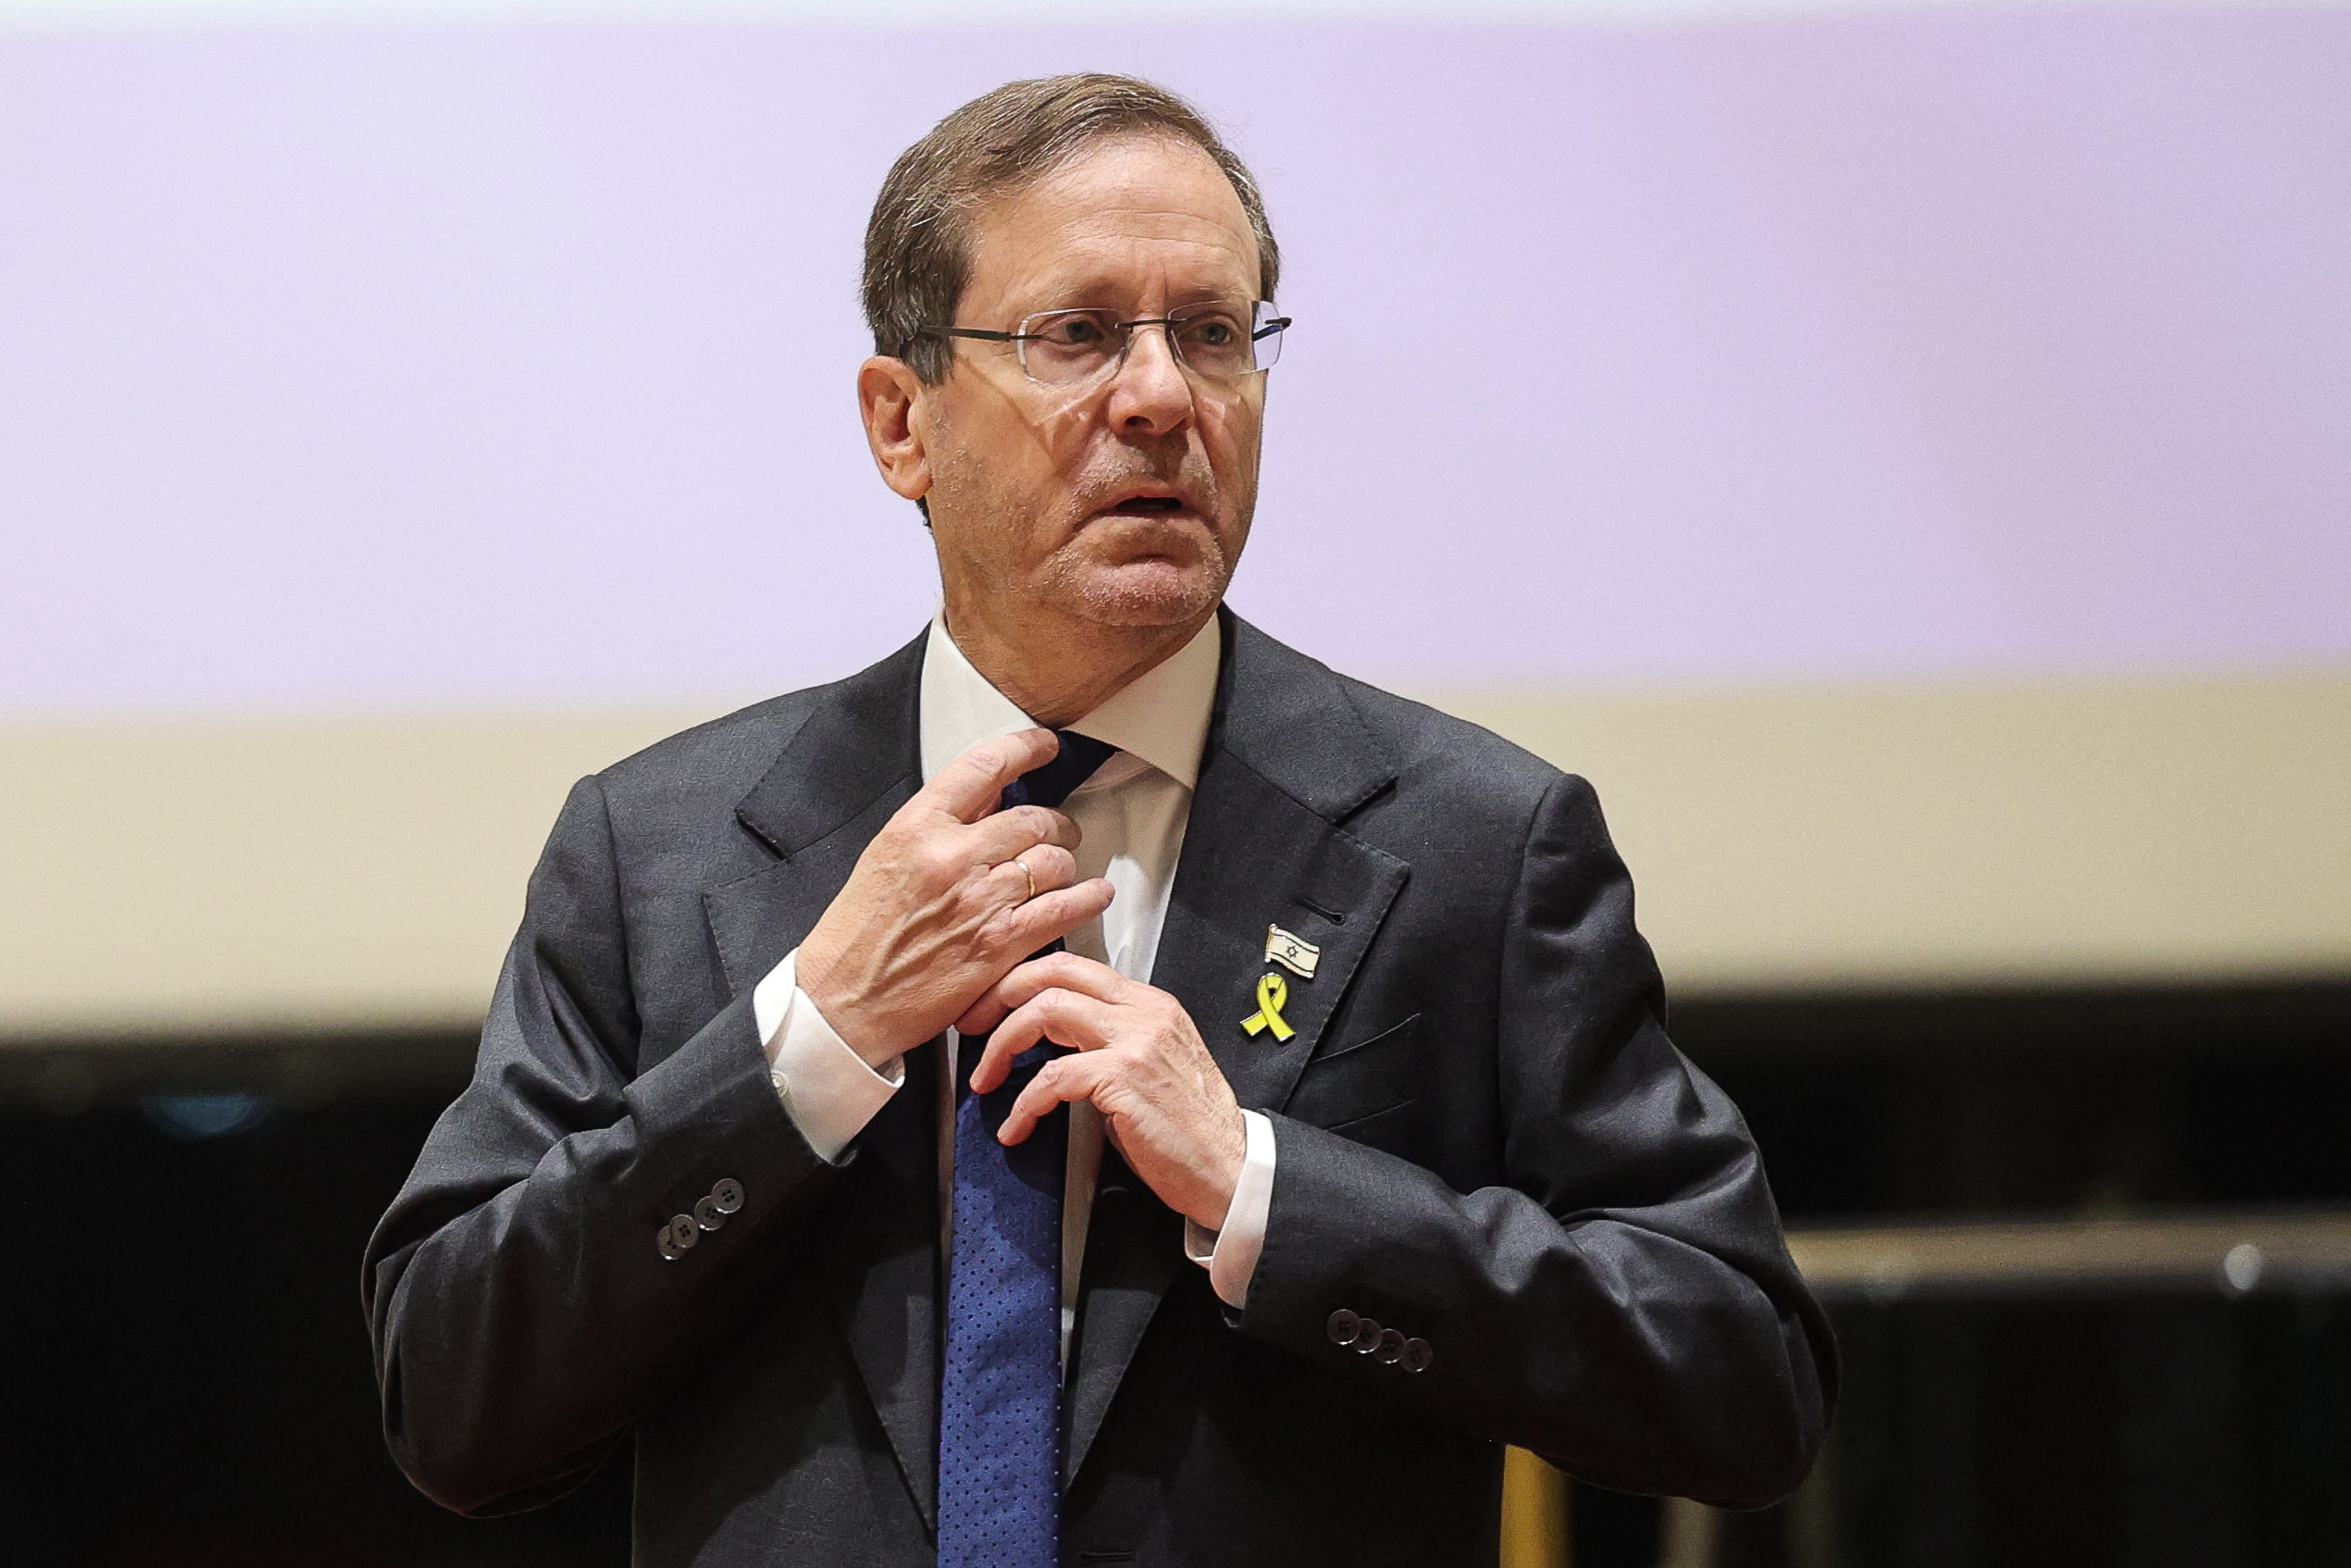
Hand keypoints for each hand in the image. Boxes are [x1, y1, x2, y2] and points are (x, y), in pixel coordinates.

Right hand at [798, 730, 1115, 1066]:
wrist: (845, 1001)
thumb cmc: (858, 936)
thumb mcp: (886, 858)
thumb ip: (938, 824)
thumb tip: (986, 796)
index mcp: (916, 827)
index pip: (984, 767)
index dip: (1025, 749)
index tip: (1043, 747)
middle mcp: (952, 857)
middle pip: (1031, 818)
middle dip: (1054, 824)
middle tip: (1057, 831)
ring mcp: (980, 900)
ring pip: (1053, 861)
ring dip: (1065, 863)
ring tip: (1063, 869)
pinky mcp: (1000, 943)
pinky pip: (1063, 908)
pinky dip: (1087, 898)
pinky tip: (1095, 894)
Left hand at [959, 952, 1247, 1230]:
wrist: (1232, 1168)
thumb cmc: (1190, 1129)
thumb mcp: (1152, 1066)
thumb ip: (1111, 1043)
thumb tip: (1054, 1045)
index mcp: (1150, 1003)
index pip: (1074, 966)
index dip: (1024, 980)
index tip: (994, 1007)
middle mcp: (1143, 1011)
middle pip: (1054, 973)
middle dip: (1000, 996)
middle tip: (973, 1027)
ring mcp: (1135, 1040)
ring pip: (1045, 1011)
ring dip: (1001, 1046)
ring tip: (985, 1079)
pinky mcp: (1124, 1077)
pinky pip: (1051, 1078)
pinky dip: (1023, 1105)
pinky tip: (1016, 1127)